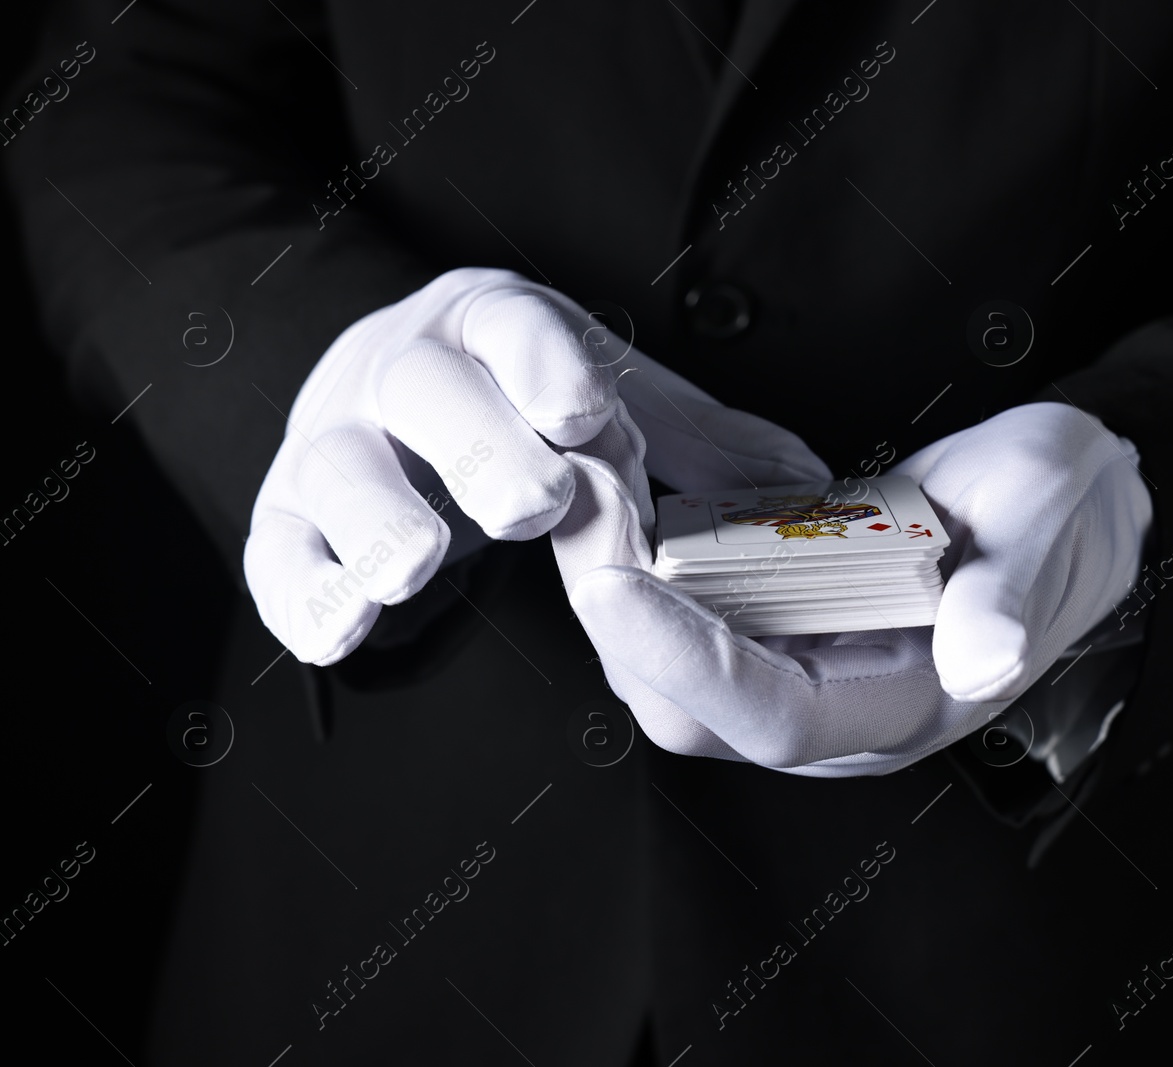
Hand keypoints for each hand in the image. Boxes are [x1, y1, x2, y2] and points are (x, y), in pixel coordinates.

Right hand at [245, 267, 826, 664]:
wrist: (383, 400)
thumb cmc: (512, 402)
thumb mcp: (604, 402)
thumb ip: (697, 444)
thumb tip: (808, 487)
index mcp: (491, 327)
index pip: (515, 327)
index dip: (547, 367)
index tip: (589, 414)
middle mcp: (401, 373)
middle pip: (423, 392)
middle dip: (478, 445)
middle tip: (535, 506)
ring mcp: (332, 443)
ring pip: (334, 468)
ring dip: (376, 519)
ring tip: (417, 568)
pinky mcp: (285, 516)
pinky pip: (275, 550)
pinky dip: (301, 592)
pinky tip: (339, 633)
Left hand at [552, 402, 1153, 774]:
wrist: (1063, 499)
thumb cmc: (1063, 512)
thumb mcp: (1051, 522)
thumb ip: (1014, 592)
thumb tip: (978, 659)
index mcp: (903, 705)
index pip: (771, 714)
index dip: (688, 657)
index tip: (616, 577)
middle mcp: (834, 705)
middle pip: (688, 705)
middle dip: (617, 615)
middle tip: (582, 502)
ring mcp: (796, 664)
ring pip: (665, 660)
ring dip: (612, 576)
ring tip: (587, 479)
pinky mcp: (772, 620)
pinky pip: (681, 607)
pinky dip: (639, 551)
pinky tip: (622, 482)